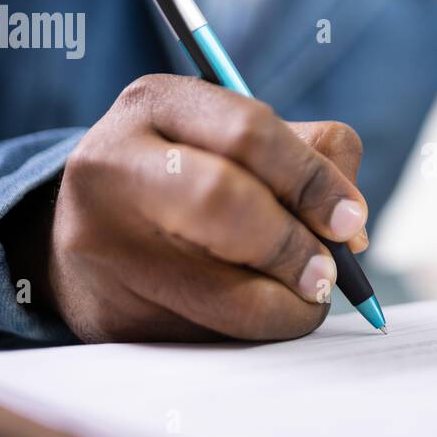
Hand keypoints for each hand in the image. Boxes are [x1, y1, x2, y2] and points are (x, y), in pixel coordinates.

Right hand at [27, 74, 368, 342]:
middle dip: (294, 245)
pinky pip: (212, 334)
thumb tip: (350, 229)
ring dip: (288, 303)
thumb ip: (309, 159)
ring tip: (304, 296)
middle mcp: (113, 163)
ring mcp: (99, 241)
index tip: (350, 220)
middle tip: (328, 273)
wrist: (85, 238)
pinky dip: (257, 329)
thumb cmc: (188, 179)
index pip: (251, 132)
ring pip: (225, 288)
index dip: (315, 181)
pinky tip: (259, 312)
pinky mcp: (108, 310)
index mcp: (156, 103)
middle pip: (225, 200)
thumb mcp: (236, 143)